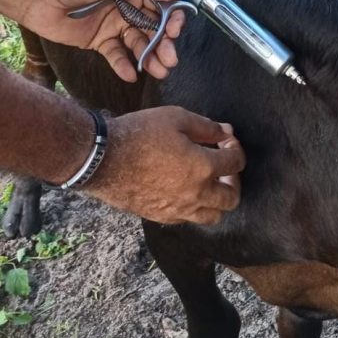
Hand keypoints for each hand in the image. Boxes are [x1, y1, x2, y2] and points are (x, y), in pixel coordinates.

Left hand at [21, 0, 187, 82]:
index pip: (161, 6)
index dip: (172, 19)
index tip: (176, 30)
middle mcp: (126, 7)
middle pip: (153, 29)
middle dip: (164, 45)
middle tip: (170, 59)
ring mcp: (113, 25)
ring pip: (138, 45)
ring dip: (150, 58)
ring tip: (159, 71)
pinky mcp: (98, 41)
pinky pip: (116, 55)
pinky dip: (124, 65)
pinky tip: (131, 73)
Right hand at [88, 107, 245, 224]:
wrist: (102, 159)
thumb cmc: (139, 134)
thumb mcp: (176, 118)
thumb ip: (207, 127)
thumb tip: (226, 132)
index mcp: (203, 168)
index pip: (236, 163)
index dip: (236, 148)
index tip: (226, 139)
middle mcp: (195, 194)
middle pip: (231, 198)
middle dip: (234, 180)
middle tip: (223, 166)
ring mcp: (178, 209)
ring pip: (213, 216)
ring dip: (218, 200)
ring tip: (209, 183)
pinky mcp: (161, 216)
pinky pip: (189, 219)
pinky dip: (196, 207)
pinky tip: (187, 191)